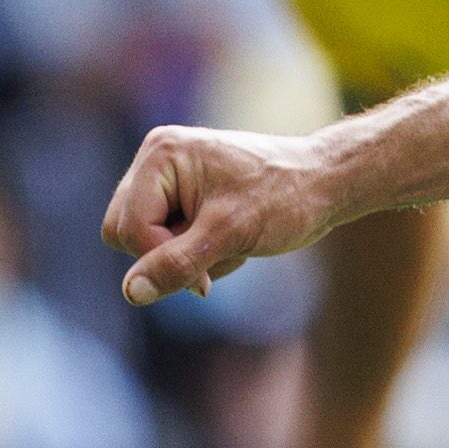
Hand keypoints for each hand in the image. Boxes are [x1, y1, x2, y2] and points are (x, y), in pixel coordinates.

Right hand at [104, 125, 335, 306]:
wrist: (325, 183)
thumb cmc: (285, 198)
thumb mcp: (229, 234)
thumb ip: (177, 263)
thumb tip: (131, 293)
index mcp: (161, 154)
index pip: (128, 227)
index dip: (163, 258)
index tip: (207, 273)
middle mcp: (156, 160)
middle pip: (123, 233)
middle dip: (170, 254)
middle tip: (219, 248)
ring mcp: (166, 178)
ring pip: (143, 242)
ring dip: (187, 256)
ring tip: (230, 241)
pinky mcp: (179, 196)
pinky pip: (165, 242)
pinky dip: (197, 252)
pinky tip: (230, 240)